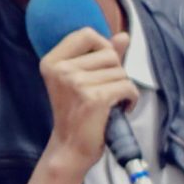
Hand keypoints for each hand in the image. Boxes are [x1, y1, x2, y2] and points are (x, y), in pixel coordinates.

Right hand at [20, 28, 138, 183]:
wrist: (70, 149)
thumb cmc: (77, 113)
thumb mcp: (82, 79)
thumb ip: (101, 55)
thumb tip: (124, 36)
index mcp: (52, 61)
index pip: (86, 34)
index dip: (102, 47)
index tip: (102, 66)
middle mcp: (61, 69)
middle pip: (108, 53)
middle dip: (115, 71)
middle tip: (105, 90)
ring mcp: (76, 83)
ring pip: (120, 71)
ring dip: (123, 87)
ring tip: (110, 102)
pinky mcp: (94, 98)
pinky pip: (127, 86)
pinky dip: (130, 98)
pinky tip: (120, 109)